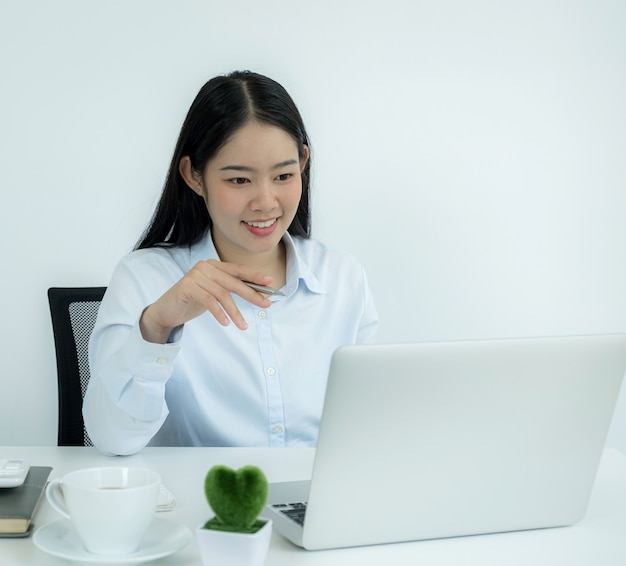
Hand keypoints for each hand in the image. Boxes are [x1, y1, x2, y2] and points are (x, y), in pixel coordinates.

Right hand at [139, 259, 272, 342]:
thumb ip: (231, 290)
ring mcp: (196, 275)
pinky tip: (226, 323)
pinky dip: (219, 313)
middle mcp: (206, 266)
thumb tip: (259, 294)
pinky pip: (209, 301)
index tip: (271, 283)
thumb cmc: (193, 302)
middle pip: (234, 282)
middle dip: (252, 294)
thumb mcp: (216, 294)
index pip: (238, 270)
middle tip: (266, 305)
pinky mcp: (187, 286)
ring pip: (223, 294)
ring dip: (235, 311)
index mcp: (214, 265)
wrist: (167, 311)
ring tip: (242, 325)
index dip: (255, 276)